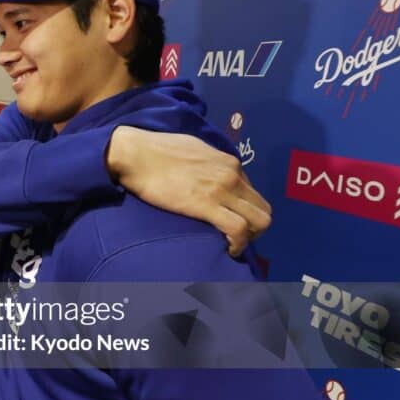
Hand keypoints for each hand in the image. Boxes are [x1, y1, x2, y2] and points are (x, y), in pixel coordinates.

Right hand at [107, 126, 270, 256]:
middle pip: (263, 209)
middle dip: (254, 227)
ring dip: (250, 237)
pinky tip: (228, 249)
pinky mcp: (207, 205)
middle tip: (235, 236)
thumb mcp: (193, 149)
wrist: (136, 154)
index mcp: (229, 163)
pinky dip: (238, 244)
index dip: (244, 210)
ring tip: (232, 244)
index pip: (252, 192)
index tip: (229, 219)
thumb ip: (209, 164)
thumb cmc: (156, 150)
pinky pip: (238, 229)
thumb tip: (208, 175)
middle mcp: (232, 175)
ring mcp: (222, 190)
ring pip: (259, 221)